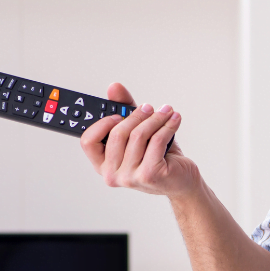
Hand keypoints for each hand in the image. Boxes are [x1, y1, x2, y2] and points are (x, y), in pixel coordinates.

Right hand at [80, 82, 198, 197]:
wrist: (181, 182)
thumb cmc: (157, 158)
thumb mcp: (138, 133)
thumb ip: (124, 110)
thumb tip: (114, 88)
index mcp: (103, 165)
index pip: (88, 141)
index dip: (102, 124)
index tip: (118, 113)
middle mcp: (112, 174)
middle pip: (117, 134)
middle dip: (137, 115)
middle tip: (149, 107)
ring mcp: (130, 177)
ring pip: (138, 135)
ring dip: (156, 118)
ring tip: (166, 112)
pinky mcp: (150, 175)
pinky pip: (156, 141)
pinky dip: (167, 126)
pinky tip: (174, 119)